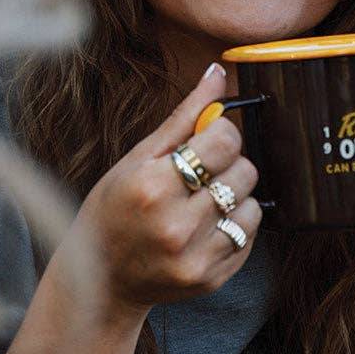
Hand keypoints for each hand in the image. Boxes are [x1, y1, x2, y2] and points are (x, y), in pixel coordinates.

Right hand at [73, 62, 260, 316]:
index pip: (224, 141)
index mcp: (152, 186)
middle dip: (230, 164)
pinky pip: (249, 238)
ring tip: (203, 201)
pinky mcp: (212, 279)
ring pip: (253, 206)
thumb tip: (217, 73)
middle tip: (203, 172)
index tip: (207, 139)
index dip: (221, 134)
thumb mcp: (138, 157)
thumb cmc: (114, 208)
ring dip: (235, 197)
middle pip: (244, 172)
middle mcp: (176, 225)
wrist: (101, 279)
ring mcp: (195, 257)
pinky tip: (206, 226)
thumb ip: (183, 116)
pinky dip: (236, 225)